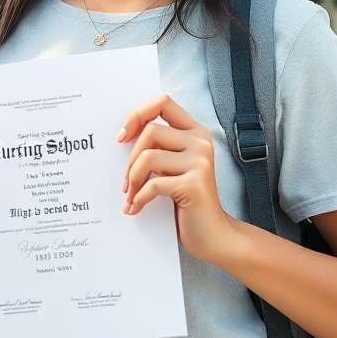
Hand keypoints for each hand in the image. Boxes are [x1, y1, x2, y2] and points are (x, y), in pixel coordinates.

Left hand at [119, 94, 237, 263]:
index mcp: (195, 132)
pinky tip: (136, 208)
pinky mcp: (194, 184)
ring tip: (130, 196)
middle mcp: (200, 142)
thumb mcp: (174, 166)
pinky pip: (153, 184)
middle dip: (130, 159)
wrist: (214, 235)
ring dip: (132, 180)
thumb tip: (122, 136)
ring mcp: (200, 162)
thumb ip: (159, 148)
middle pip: (150, 131)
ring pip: (148, 157)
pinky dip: (139, 198)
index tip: (122, 136)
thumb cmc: (188, 200)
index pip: (163, 102)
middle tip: (126, 182)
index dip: (137, 114)